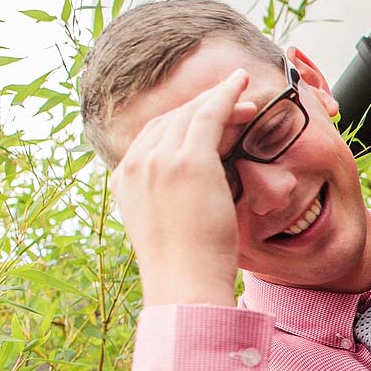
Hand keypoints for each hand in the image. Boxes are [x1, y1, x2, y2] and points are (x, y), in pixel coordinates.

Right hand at [110, 68, 256, 307]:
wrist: (183, 286)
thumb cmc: (186, 268)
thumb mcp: (169, 226)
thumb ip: (172, 201)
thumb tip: (193, 195)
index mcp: (124, 181)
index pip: (153, 137)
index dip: (184, 123)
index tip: (211, 120)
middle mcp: (134, 166)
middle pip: (170, 120)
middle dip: (204, 108)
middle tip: (237, 104)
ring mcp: (157, 162)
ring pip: (190, 114)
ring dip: (219, 101)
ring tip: (246, 97)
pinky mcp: (187, 162)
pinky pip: (209, 114)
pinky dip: (225, 95)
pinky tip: (240, 84)